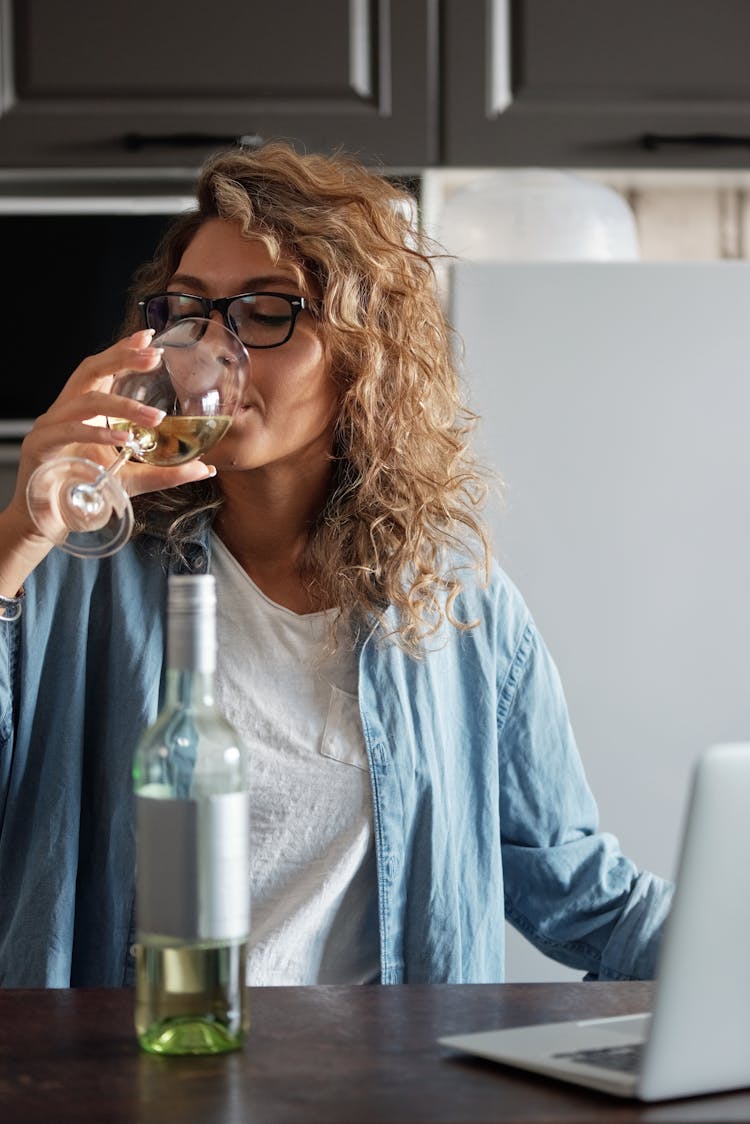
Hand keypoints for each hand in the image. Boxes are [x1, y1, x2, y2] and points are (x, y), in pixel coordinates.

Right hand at [8, 330, 216, 532]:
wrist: (49, 518)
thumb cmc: (86, 490)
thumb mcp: (133, 479)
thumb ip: (167, 472)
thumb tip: (206, 469)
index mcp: (84, 409)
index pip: (103, 370)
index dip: (123, 350)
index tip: (149, 335)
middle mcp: (66, 410)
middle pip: (91, 370)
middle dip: (121, 358)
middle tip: (153, 356)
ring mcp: (51, 426)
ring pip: (87, 400)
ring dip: (124, 406)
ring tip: (155, 417)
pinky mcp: (42, 446)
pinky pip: (71, 431)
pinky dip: (98, 433)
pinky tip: (121, 438)